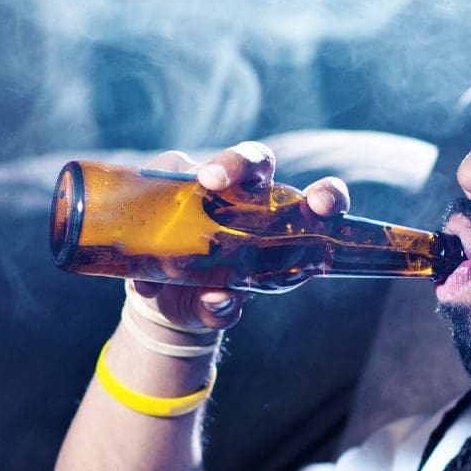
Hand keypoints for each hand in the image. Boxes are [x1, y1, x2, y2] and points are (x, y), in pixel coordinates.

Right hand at [129, 141, 351, 331]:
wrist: (164, 298)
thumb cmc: (209, 294)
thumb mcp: (214, 310)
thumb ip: (219, 310)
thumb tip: (219, 300)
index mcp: (278, 221)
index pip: (312, 198)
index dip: (325, 194)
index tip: (321, 205)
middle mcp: (244, 193)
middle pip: (253, 159)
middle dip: (239, 162)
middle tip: (214, 181)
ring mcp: (203, 187)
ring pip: (203, 161)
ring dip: (192, 170)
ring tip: (182, 196)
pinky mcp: (166, 185)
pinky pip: (157, 180)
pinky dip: (148, 207)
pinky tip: (145, 224)